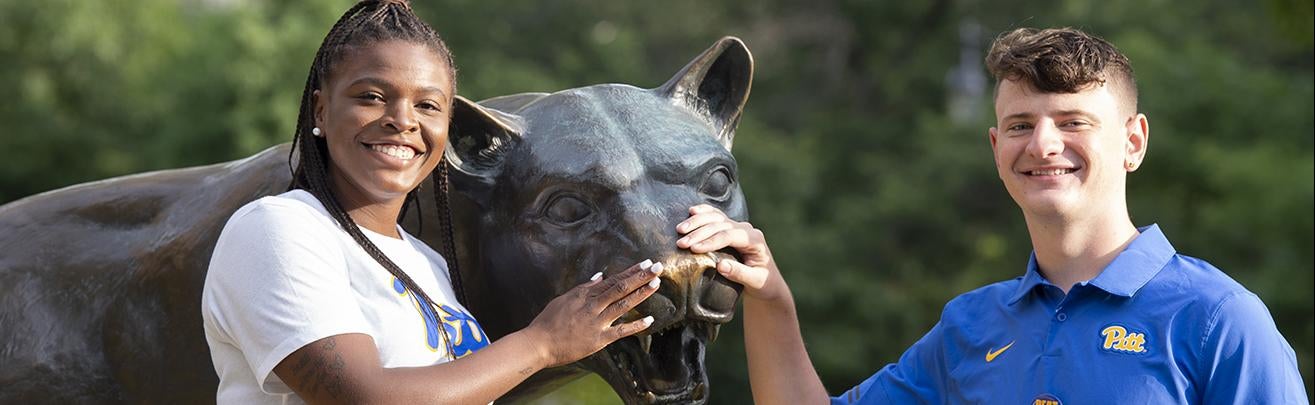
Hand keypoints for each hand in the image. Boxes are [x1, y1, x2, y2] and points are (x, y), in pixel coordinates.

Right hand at [524, 260, 661, 367]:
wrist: (539, 343)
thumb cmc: (548, 321)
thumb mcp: (565, 299)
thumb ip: (584, 288)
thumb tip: (600, 276)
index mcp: (585, 295)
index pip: (613, 280)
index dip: (631, 271)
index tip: (646, 263)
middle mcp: (593, 306)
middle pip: (621, 288)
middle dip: (641, 277)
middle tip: (658, 267)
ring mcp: (597, 322)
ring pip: (623, 304)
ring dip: (641, 294)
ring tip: (656, 283)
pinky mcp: (598, 339)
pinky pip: (620, 331)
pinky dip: (635, 325)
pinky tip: (650, 319)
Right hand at [676, 204, 785, 301]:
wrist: (767, 281)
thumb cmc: (763, 283)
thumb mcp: (755, 282)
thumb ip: (739, 273)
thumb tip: (720, 265)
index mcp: (755, 240)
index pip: (729, 236)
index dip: (710, 241)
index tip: (693, 249)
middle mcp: (746, 229)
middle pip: (720, 225)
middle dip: (699, 232)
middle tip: (681, 242)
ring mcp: (738, 226)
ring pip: (716, 218)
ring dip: (697, 222)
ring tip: (680, 230)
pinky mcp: (730, 228)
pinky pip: (716, 216)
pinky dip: (703, 213)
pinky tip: (691, 211)